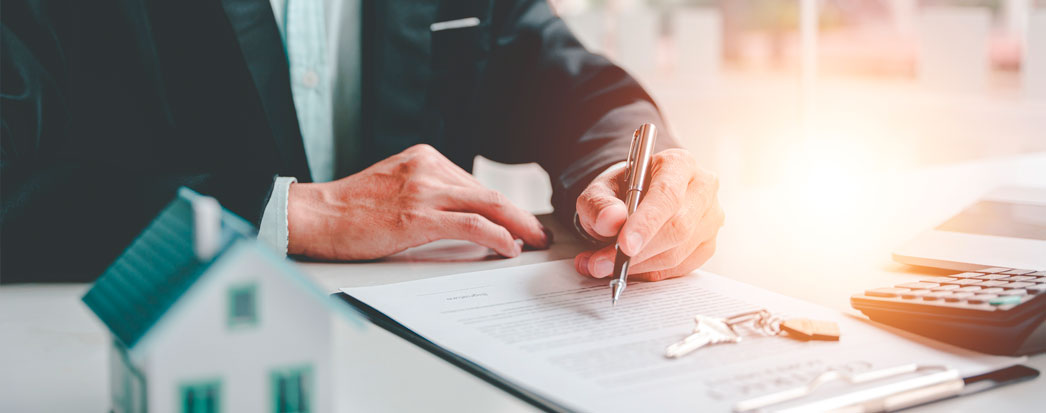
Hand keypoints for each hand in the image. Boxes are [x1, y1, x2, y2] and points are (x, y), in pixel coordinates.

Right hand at [286, 144, 549, 259]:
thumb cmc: (349, 208)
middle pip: (489, 192)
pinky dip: (497, 236)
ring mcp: (424, 191)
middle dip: (520, 215)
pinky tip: (508, 247)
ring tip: (533, 242)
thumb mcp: (395, 185)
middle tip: (539, 233)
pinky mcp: (418, 216)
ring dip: (518, 226)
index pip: (474, 184)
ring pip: (488, 205)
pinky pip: (472, 224)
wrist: (315, 215)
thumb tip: (462, 215)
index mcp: (424, 158)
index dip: (501, 206)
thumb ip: (427, 192)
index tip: (517, 220)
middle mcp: (428, 168)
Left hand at [573, 148, 723, 280]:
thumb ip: (599, 203)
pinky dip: (649, 272)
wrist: (635, 200)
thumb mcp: (600, 190)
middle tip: (602, 263)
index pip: (668, 194)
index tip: (624, 245)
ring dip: (638, 266)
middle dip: (638, 252)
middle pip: (678, 226)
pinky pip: (680, 268)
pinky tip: (629, 268)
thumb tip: (610, 220)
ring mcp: (710, 218)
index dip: (646, 222)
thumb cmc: (621, 192)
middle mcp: (702, 188)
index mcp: (678, 163)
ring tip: (604, 265)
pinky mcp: (708, 244)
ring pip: (678, 253)